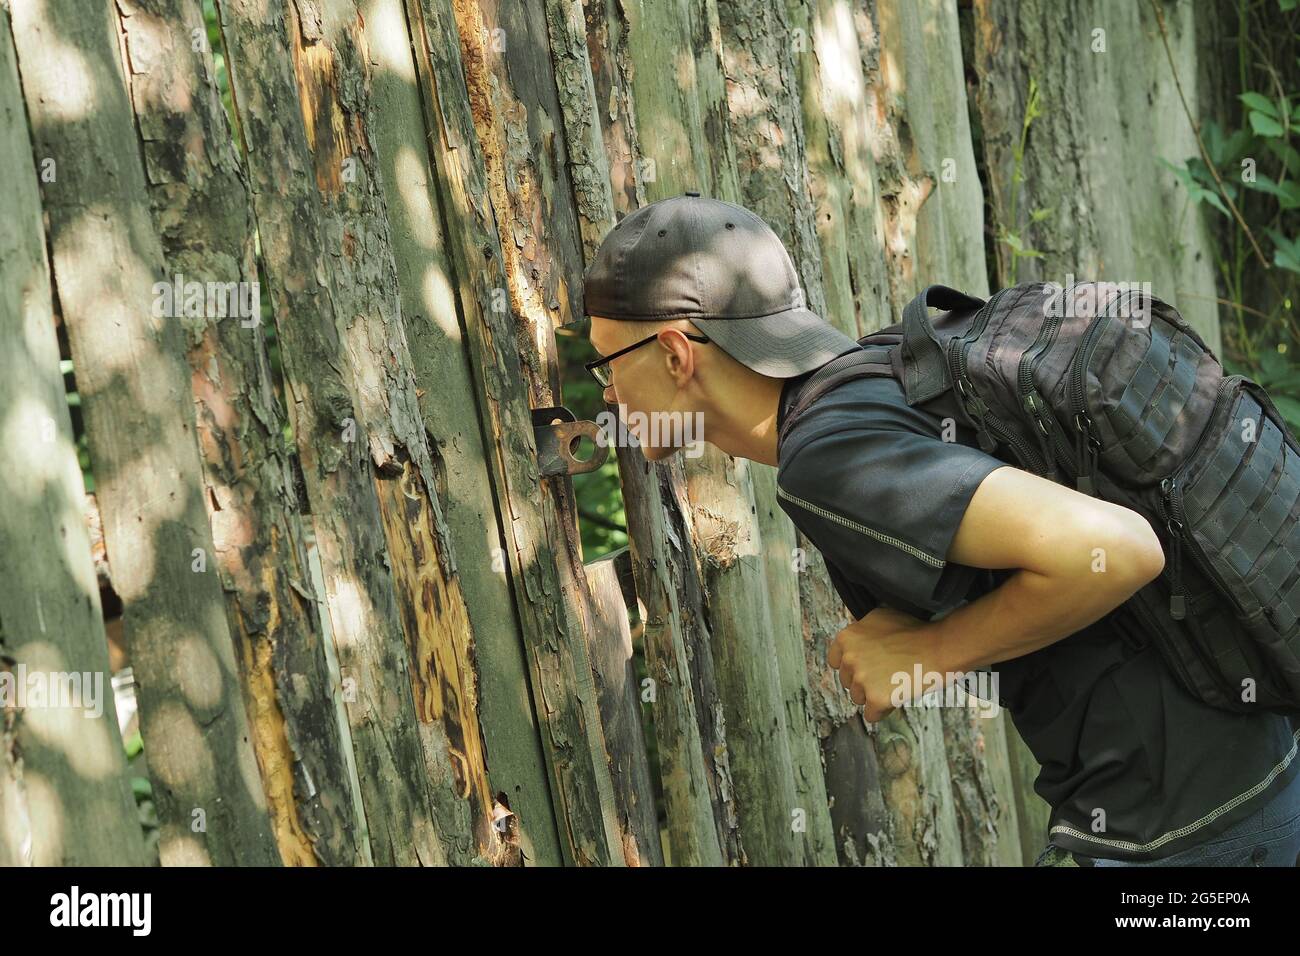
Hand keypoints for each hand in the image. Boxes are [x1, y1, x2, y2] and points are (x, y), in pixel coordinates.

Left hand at [827, 604, 938, 722]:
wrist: (938, 648)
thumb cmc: (915, 631)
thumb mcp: (879, 617)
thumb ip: (861, 629)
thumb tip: (855, 640)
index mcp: (846, 638)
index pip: (835, 662)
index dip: (853, 666)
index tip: (867, 666)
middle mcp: (849, 658)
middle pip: (847, 682)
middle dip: (864, 681)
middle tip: (887, 674)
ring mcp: (861, 679)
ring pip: (858, 699)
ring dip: (873, 696)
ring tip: (894, 683)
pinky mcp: (875, 698)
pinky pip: (871, 715)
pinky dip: (883, 711)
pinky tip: (896, 698)